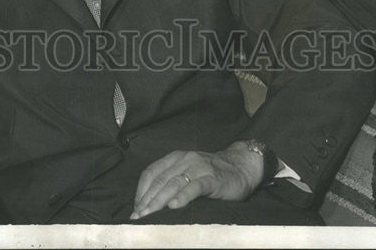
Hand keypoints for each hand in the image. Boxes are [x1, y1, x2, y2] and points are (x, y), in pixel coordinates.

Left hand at [130, 142, 262, 219]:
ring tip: (148, 215)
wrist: (241, 166)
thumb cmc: (212, 174)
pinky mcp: (212, 179)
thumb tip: (151, 203)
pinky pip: (194, 187)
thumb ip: (173, 181)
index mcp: (176, 158)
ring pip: (173, 184)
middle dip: (146, 200)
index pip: (152, 172)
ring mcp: (198, 168)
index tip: (135, 208)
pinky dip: (182, 197)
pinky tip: (174, 206)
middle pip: (160, 180)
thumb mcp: (189, 172)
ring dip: (158, 201)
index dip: (141, 191)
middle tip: (137, 217)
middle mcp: (185, 159)